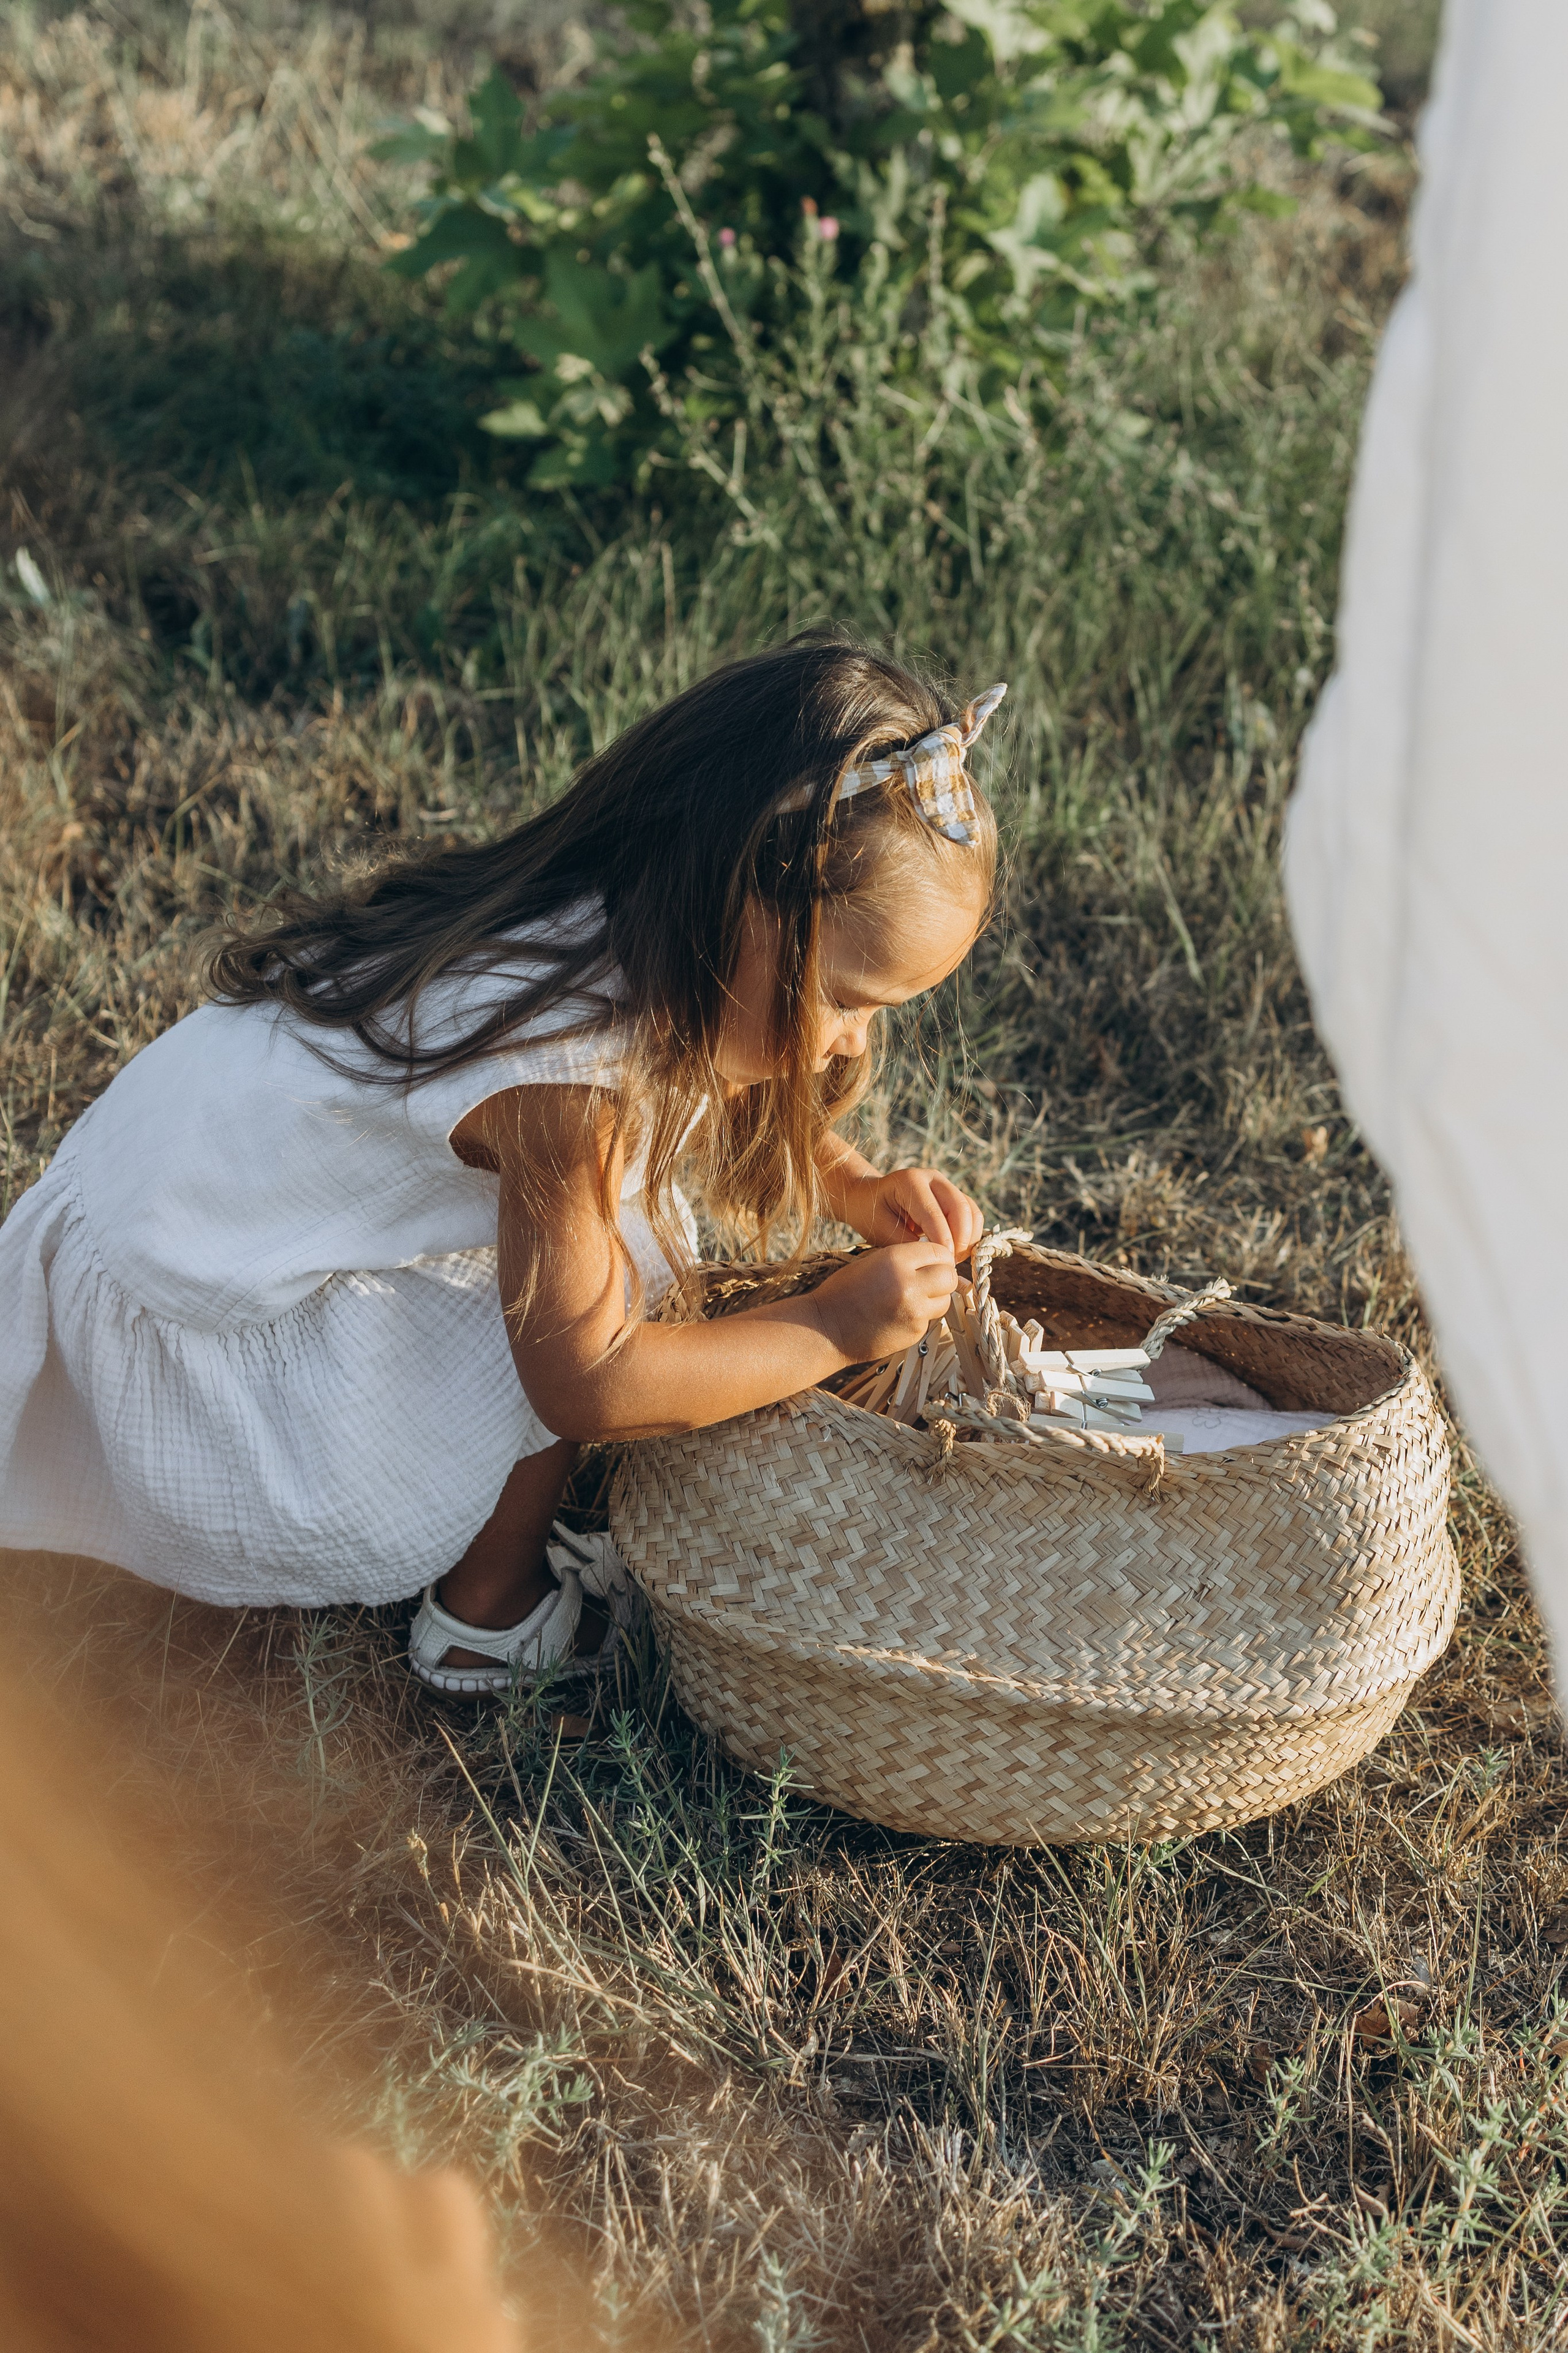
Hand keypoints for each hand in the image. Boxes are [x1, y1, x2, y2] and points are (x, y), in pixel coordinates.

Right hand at [808, 1241, 957, 1365]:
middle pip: (949, 1276)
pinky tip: (900, 1315)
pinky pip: (930, 1319)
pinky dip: (921, 1316)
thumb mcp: (872, 1262)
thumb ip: (905, 1259)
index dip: (937, 1257)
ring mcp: (914, 1311)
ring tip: (912, 1298)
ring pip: (945, 1300)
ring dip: (935, 1298)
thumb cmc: (843, 1293)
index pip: (939, 1252)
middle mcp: (909, 1284)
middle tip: (928, 1280)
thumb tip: (936, 1261)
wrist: (826, 1329)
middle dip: (942, 1277)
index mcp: (896, 1260)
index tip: (930, 1262)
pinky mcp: (915, 1332)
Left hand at [845, 1165, 984, 1258]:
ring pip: (970, 1210)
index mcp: (910, 1182)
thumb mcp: (881, 1231)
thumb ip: (907, 1243)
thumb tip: (935, 1257)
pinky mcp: (952, 1195)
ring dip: (968, 1237)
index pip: (934, 1213)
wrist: (869, 1198)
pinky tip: (959, 1250)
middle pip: (960, 1207)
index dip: (942, 1241)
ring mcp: (945, 1184)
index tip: (944, 1264)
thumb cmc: (871, 1214)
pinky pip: (971, 1213)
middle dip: (960, 1239)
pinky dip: (971, 1233)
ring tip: (954, 1258)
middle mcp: (932, 1177)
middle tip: (950, 1263)